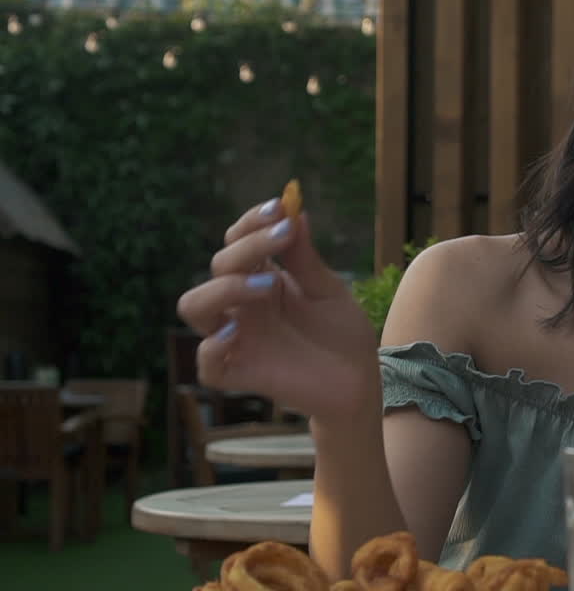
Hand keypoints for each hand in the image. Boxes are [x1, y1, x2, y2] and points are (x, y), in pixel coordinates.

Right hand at [176, 197, 380, 420]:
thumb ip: (306, 258)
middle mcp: (242, 306)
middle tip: (285, 236)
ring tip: (268, 283)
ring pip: (195, 306)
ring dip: (225, 287)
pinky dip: (213, 346)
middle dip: (249, 245)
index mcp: (261, 280)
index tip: (280, 208)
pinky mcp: (241, 374)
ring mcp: (237, 339)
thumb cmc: (343, 335)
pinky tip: (236, 331)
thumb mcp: (328, 291)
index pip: (237, 242)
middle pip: (220, 265)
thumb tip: (294, 211)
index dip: (251, 222)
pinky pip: (207, 364)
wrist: (360, 382)